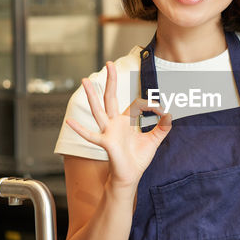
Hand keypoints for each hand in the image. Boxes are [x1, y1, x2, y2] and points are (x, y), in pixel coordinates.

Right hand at [65, 62, 172, 186]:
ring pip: (98, 110)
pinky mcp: (106, 143)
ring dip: (91, 95)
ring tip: (84, 81)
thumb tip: (170, 114)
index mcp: (126, 121)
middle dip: (110, 81)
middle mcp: (115, 123)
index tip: (162, 110)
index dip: (150, 105)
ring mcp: (108, 132)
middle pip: (111, 98)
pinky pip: (91, 136)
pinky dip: (80, 129)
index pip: (136, 104)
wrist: (130, 176)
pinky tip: (69, 121)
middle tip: (108, 63)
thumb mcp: (154, 140)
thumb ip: (162, 127)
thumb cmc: (137, 159)